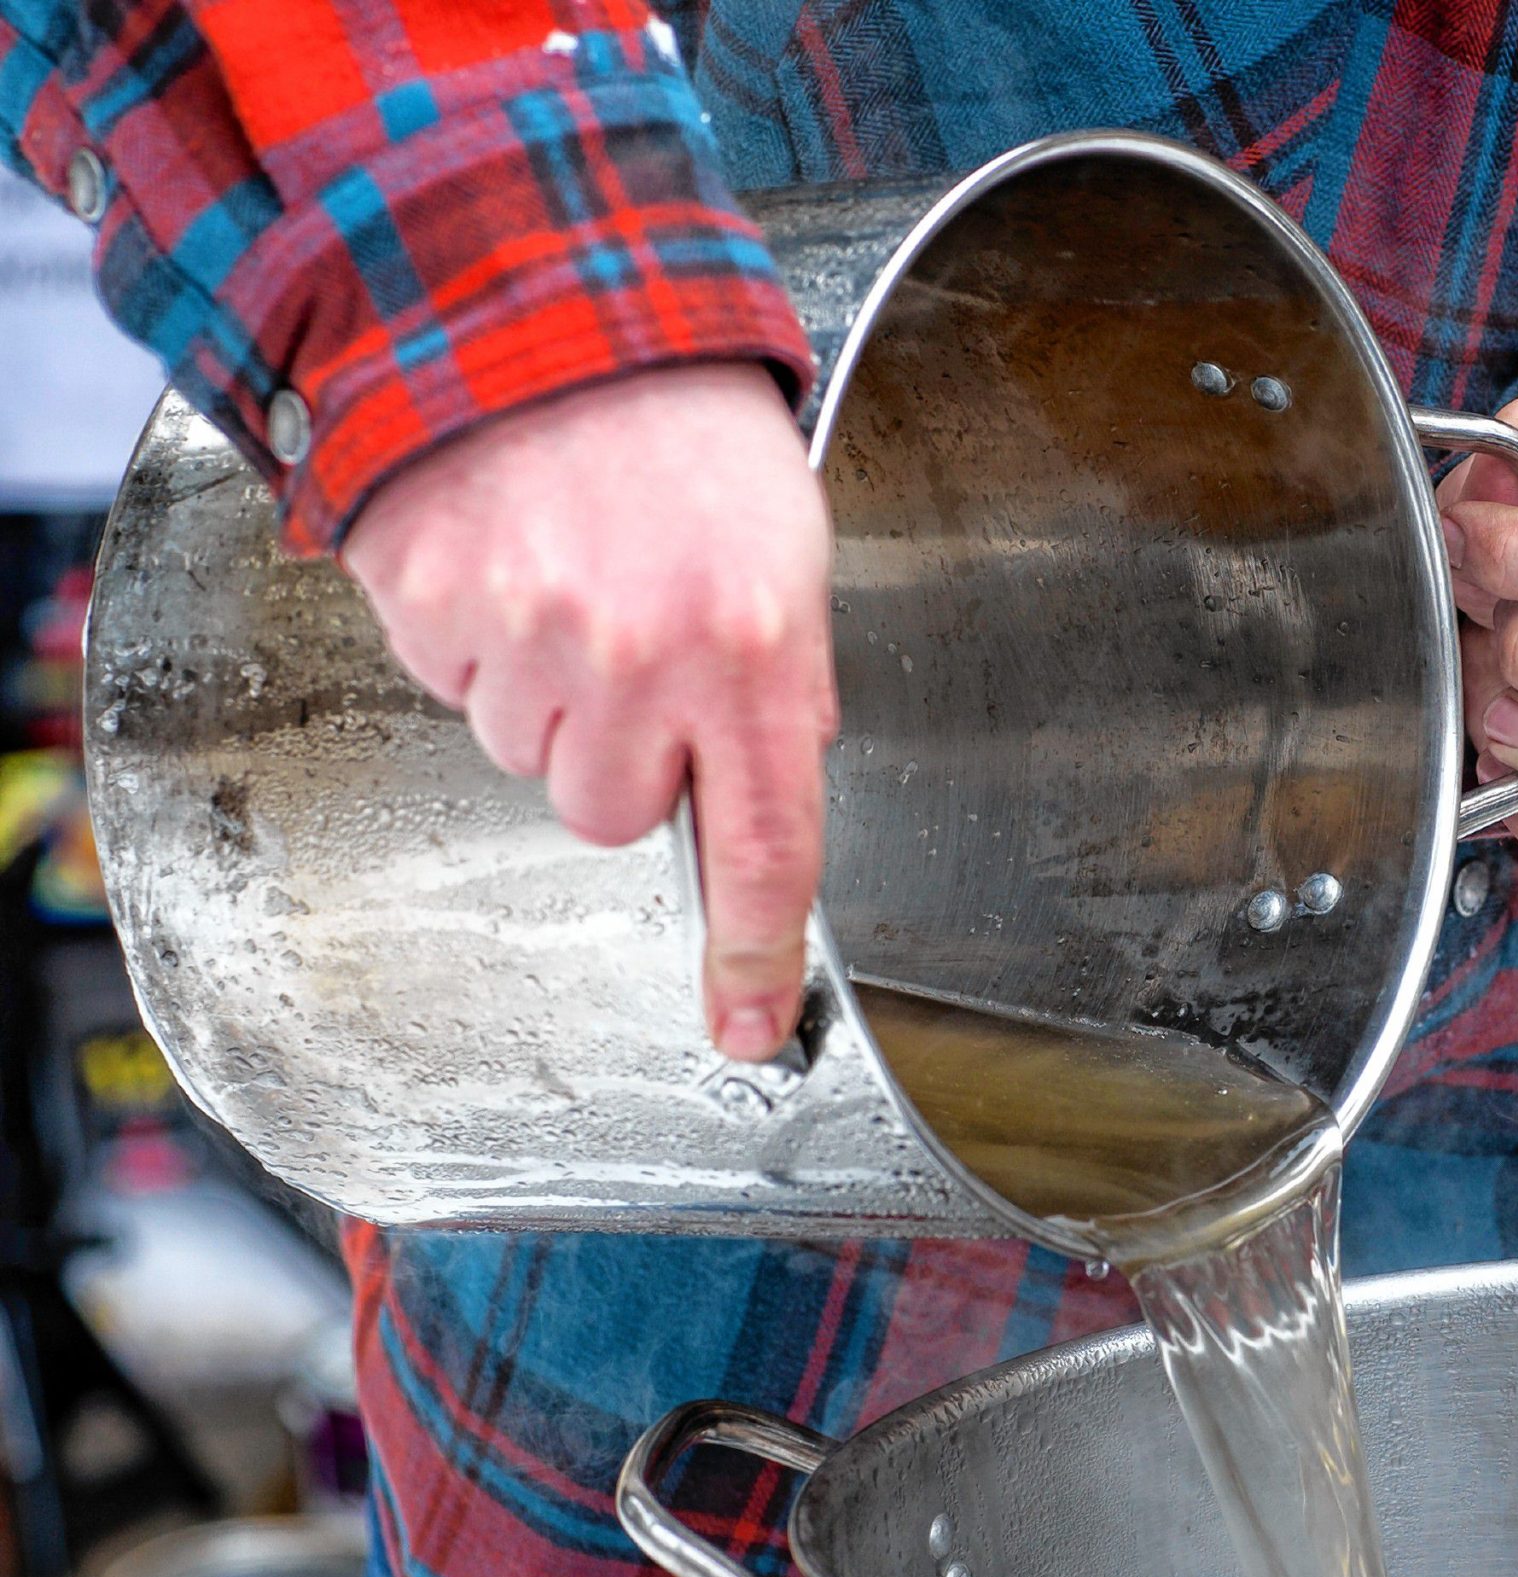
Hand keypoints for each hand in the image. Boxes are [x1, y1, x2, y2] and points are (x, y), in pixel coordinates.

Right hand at [342, 363, 835, 1060]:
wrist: (548, 307)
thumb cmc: (686, 433)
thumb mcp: (788, 560)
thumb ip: (780, 691)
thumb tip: (760, 797)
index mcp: (757, 654)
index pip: (766, 849)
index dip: (753, 955)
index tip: (746, 1029)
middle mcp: (642, 661)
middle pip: (607, 813)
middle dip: (621, 754)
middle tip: (636, 647)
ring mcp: (527, 636)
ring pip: (527, 753)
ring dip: (549, 691)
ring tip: (574, 576)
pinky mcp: (429, 603)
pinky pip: (454, 682)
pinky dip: (477, 637)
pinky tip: (512, 556)